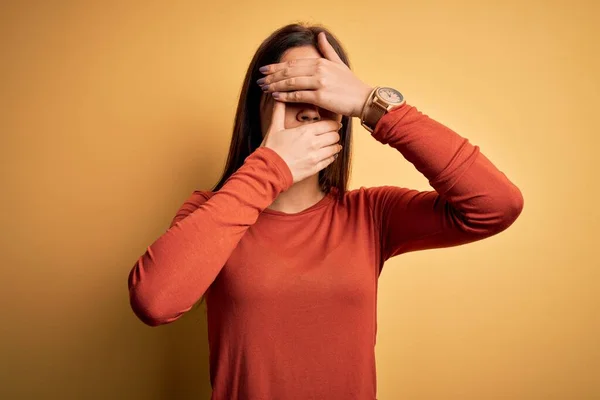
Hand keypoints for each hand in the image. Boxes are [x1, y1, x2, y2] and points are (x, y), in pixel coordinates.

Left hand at [257, 32, 372, 117]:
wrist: (363, 99)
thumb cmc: (351, 84)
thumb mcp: (339, 63)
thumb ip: (327, 50)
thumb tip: (319, 34)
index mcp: (321, 61)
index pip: (293, 63)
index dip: (276, 66)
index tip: (264, 70)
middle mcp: (318, 70)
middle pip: (289, 72)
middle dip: (272, 76)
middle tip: (259, 80)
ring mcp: (319, 82)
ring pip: (291, 83)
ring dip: (275, 85)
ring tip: (264, 89)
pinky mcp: (321, 96)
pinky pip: (298, 95)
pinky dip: (285, 96)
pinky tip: (275, 97)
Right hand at [260, 97, 341, 183]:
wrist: (268, 170)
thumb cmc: (270, 149)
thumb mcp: (274, 128)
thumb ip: (278, 112)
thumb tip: (278, 98)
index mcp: (305, 131)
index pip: (329, 124)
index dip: (334, 124)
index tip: (334, 124)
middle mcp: (313, 143)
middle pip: (335, 136)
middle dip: (335, 134)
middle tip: (334, 134)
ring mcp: (315, 157)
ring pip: (335, 148)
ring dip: (335, 146)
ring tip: (333, 145)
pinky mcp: (315, 168)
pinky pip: (330, 161)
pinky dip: (332, 157)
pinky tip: (330, 155)